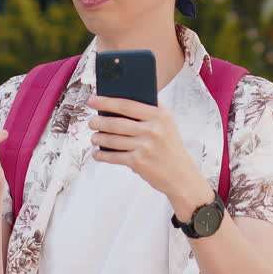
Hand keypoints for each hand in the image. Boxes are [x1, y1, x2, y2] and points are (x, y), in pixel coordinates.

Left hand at [87, 95, 209, 209]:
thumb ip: (150, 108)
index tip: (92, 100)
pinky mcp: (138, 162)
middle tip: (91, 122)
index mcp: (159, 116)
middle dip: (98, 121)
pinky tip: (97, 153)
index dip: (106, 102)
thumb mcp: (167, 123)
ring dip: (98, 138)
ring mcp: (145, 146)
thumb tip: (119, 99)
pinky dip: (102, 155)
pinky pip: (113, 156)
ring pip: (112, 139)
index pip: (127, 105)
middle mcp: (153, 130)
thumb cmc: (169, 146)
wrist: (181, 174)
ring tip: (94, 137)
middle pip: (116, 122)